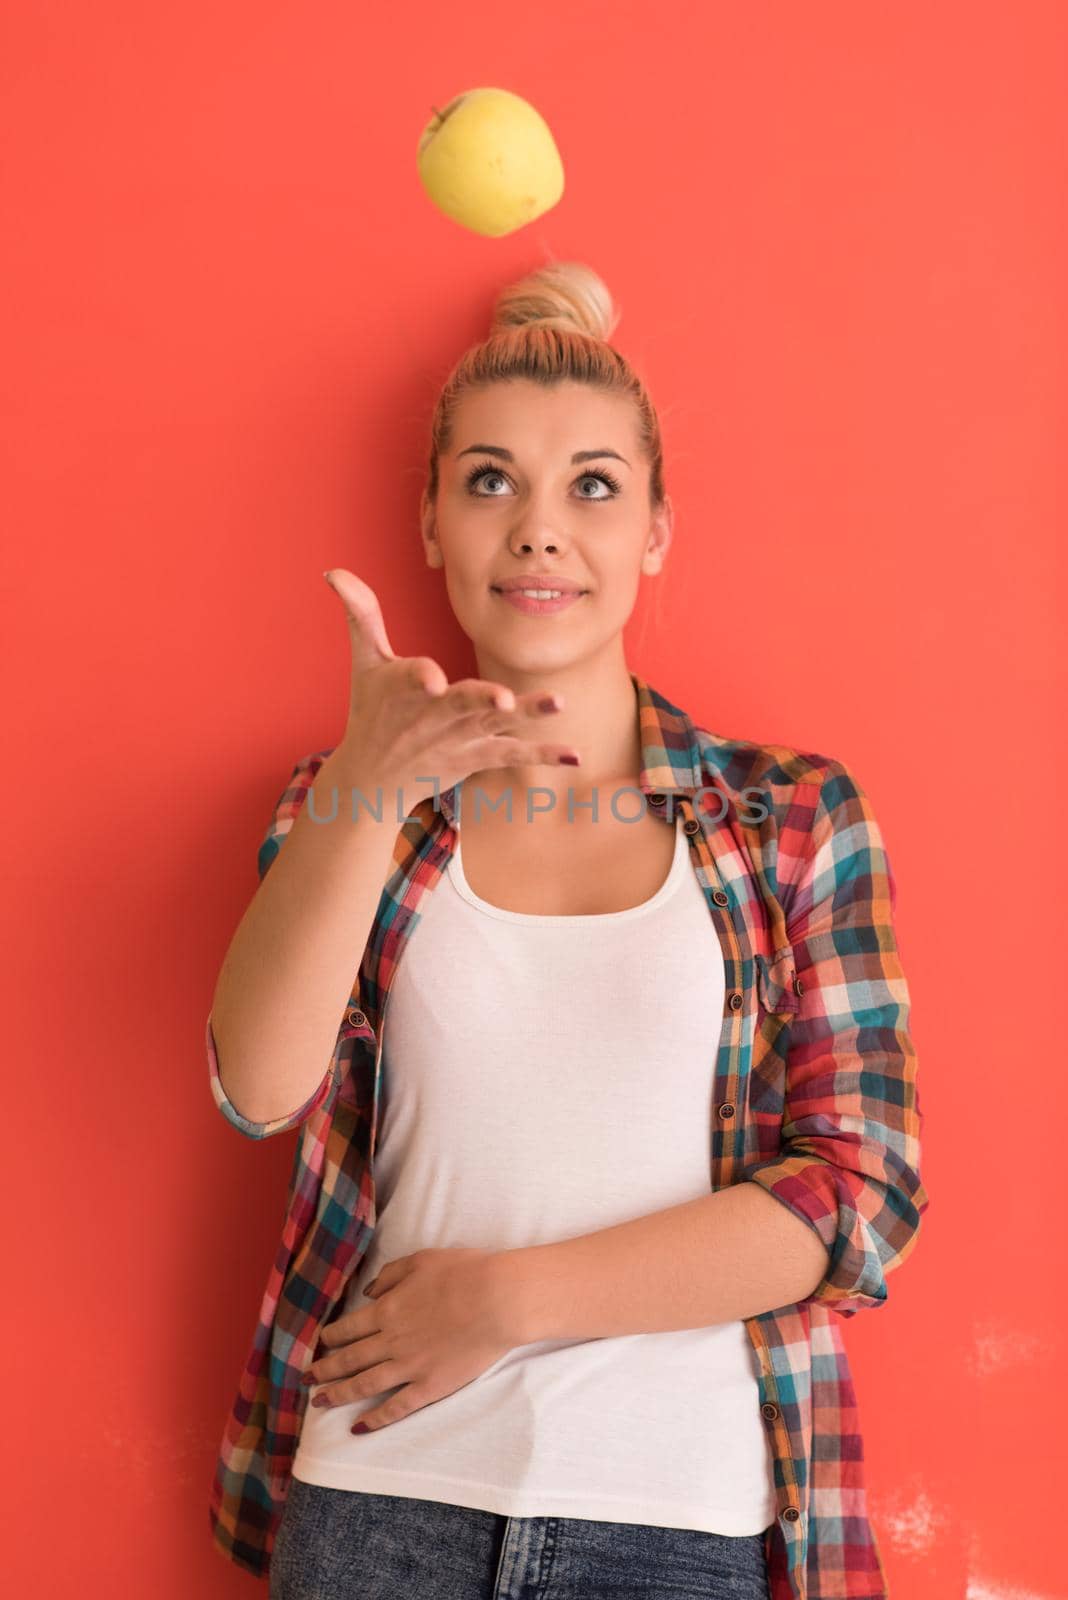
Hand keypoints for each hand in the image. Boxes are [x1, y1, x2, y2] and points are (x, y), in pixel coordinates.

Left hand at [300, 1246, 520, 1431]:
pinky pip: (396, 1407)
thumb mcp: (421, 1260)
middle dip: (325, 1369)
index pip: (349, 1328)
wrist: (498, 1299)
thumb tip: (369, 1292)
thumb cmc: (464, 1272)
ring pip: (364, 1385)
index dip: (331, 1338)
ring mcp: (409, 1367)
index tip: (319, 1345)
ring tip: (320, 1403)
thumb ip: (391, 1275)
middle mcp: (391, 1341)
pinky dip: (375, 1420)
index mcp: (387, 1310)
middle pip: (349, 1359)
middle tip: (306, 1379)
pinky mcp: (430, 1386)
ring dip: (339, 1394)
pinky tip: (359, 1428)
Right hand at [321, 568, 580, 811]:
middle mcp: (436, 716)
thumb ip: (361, 615)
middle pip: (462, 705)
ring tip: (560, 702)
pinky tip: (574, 753)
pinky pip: (514, 754)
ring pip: (497, 725)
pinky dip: (544, 754)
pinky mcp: (478, 756)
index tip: (430, 680)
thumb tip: (334, 570)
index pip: (411, 679)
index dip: (420, 678)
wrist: (373, 780)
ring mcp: (460, 738)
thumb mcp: (365, 663)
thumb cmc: (371, 712)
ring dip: (529, 715)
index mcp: (406, 690)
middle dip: (482, 702)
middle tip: (504, 701)